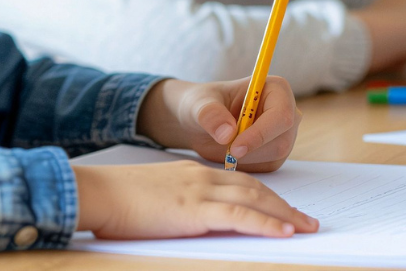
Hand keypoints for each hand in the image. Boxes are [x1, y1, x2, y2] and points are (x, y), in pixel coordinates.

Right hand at [73, 160, 317, 238]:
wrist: (98, 192)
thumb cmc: (117, 201)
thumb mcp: (155, 197)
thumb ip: (179, 203)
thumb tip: (194, 221)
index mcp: (191, 173)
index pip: (239, 182)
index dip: (266, 196)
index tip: (284, 209)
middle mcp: (201, 177)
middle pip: (254, 188)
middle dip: (284, 205)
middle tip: (307, 221)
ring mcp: (199, 191)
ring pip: (254, 199)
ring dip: (285, 215)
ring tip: (307, 227)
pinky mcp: (194, 209)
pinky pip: (240, 216)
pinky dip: (266, 223)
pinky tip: (285, 232)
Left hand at [135, 76, 300, 171]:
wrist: (199, 123)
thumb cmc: (201, 105)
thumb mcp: (198, 105)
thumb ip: (210, 114)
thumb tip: (227, 133)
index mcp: (275, 89)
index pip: (281, 115)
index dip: (260, 134)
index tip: (234, 147)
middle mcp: (286, 111)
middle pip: (282, 140)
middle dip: (252, 150)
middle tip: (225, 151)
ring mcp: (284, 134)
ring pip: (275, 156)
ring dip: (246, 157)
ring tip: (224, 145)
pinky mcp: (277, 154)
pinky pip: (267, 167)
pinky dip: (246, 165)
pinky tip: (230, 153)